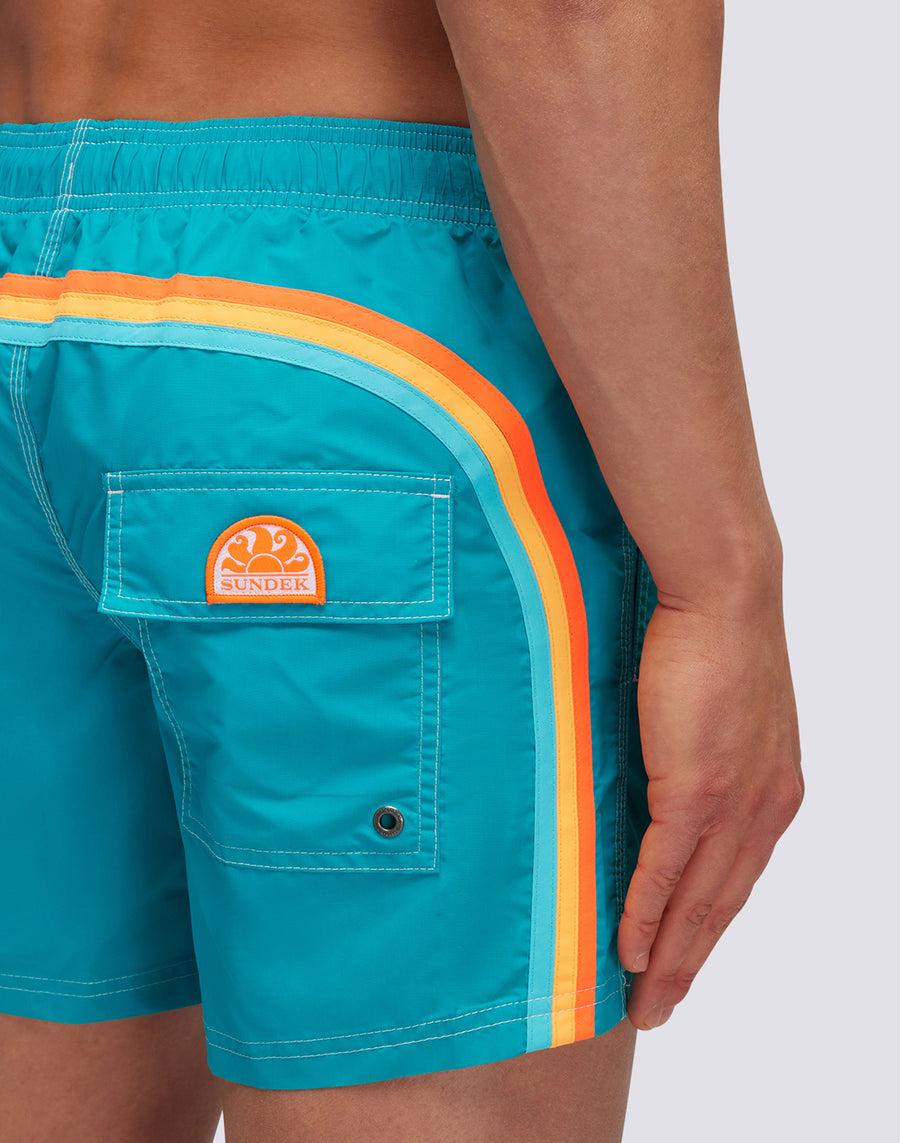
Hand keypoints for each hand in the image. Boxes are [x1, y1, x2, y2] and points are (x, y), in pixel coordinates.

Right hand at [618, 582, 802, 1028]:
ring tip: (643, 999)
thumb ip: (702, 759)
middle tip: (658, 1008)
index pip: (738, 878)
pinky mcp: (697, 786)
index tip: (683, 963)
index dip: (708, 929)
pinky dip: (645, 911)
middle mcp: (762, 807)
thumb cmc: (717, 641)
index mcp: (773, 792)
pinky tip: (626, 946)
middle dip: (689, 963)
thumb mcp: (721, 713)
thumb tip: (665, 788)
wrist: (726, 596)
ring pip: (698, 899)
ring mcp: (732, 801)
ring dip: (668, 956)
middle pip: (720, 904)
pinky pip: (666, 866)